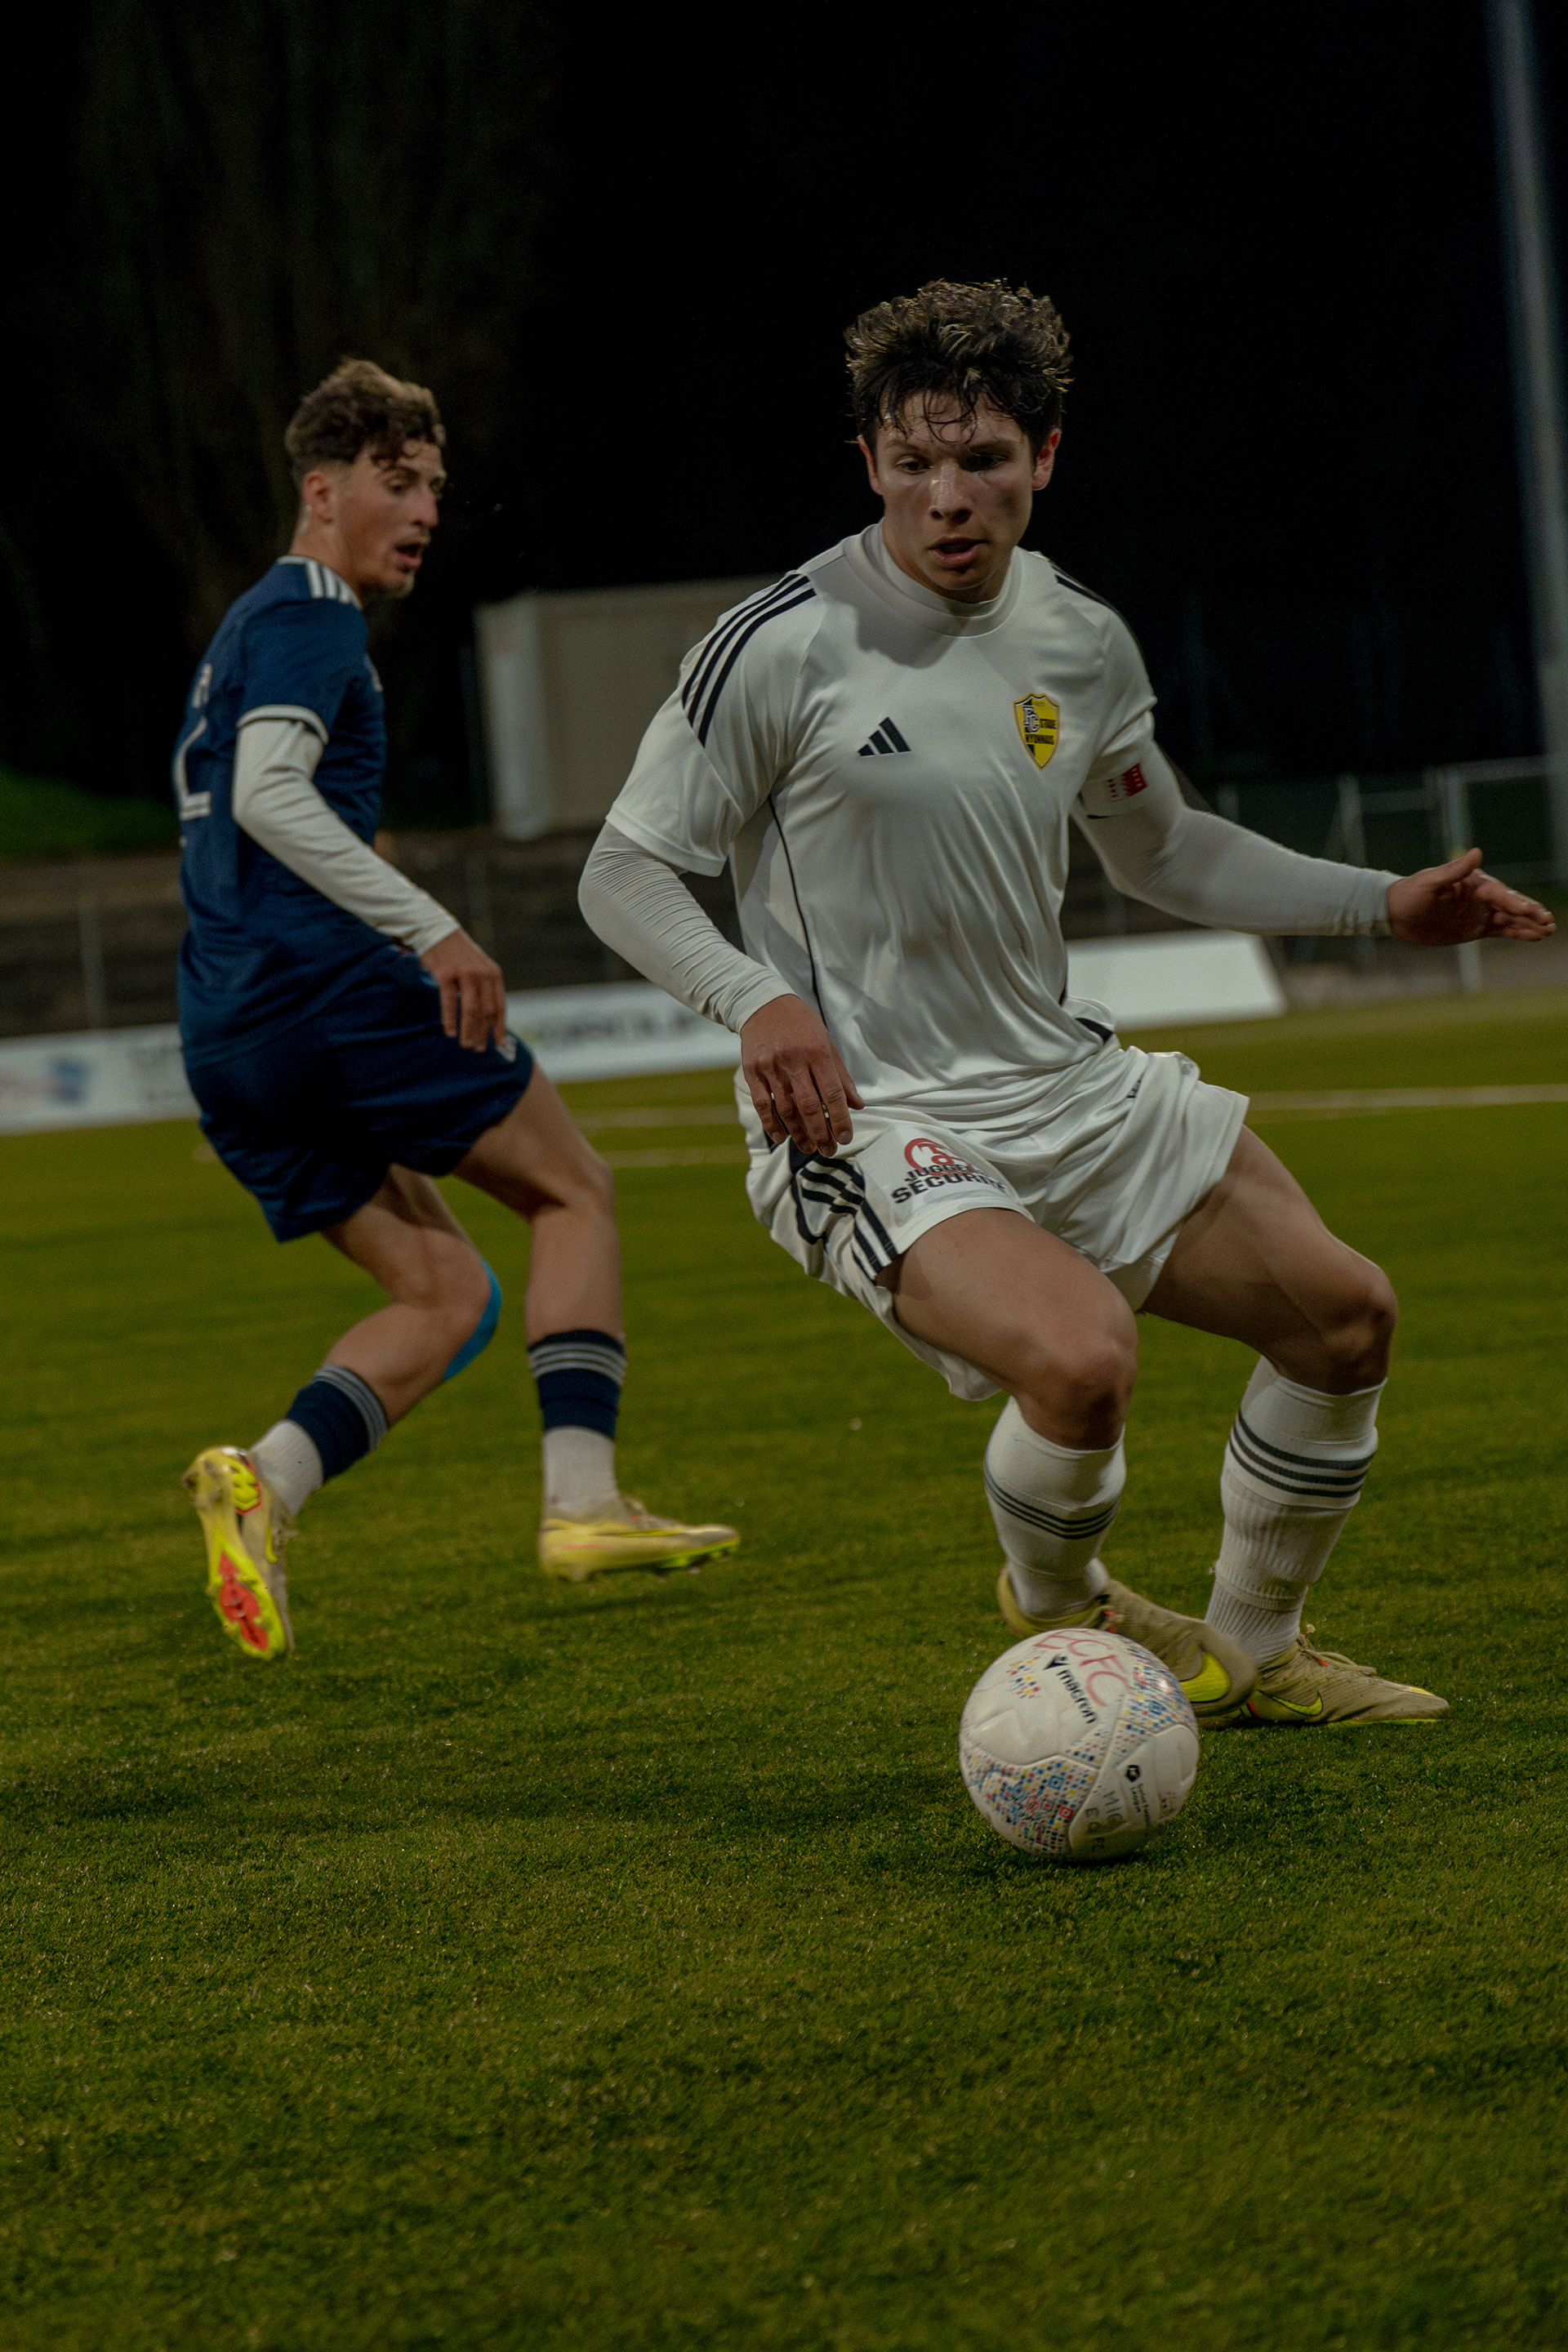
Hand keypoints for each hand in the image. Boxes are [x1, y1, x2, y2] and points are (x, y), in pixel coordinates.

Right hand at [420, 927, 508, 1050]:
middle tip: (478, 1049)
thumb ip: (485, 988)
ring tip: (467, 1045)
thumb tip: (488, 1018)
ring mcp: (465, 973)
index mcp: (493, 974)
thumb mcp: (478, 967)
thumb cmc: (457, 954)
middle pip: (486, 1011)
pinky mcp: (446, 974)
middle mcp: (482, 974)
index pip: (500, 1006)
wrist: (437, 931)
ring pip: (471, 1009)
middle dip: (483, 1033)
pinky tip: (450, 1032)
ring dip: (469, 1030)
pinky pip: (450, 1002)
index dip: (499, 1027)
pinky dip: (450, 1020)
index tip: (499, 1044)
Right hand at [741, 993, 863, 1154]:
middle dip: (821, 1133)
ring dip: (798, 1133)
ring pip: (786, 1108)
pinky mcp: (752, 1071)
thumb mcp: (827, 1043)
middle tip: (828, 1150)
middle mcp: (794, 1060)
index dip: (840, 1119)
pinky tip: (781, 1137)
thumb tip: (857, 1105)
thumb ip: (842, 1076)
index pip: (833, 1093)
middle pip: (810, 1106)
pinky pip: (763, 1104)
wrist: (763, 1004)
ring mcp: (771, 1066)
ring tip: (809, 1147)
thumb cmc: (801, 1025)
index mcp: (817, 1052)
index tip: (845, 1138)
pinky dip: (772, 1123)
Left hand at [1387, 850, 1554, 944]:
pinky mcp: (1475, 928)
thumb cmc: (1410, 892)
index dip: (1515, 902)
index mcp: (1473, 883)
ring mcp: (1479, 913)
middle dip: (1531, 913)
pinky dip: (1518, 933)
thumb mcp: (1429, 881)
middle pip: (1511, 905)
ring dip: (1529, 924)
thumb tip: (1477, 852)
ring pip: (1510, 919)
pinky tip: (1534, 936)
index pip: (1499, 893)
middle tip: (1549, 921)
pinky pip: (1501, 931)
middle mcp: (1480, 897)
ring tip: (1550, 930)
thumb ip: (1454, 870)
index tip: (1530, 911)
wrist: (1395, 912)